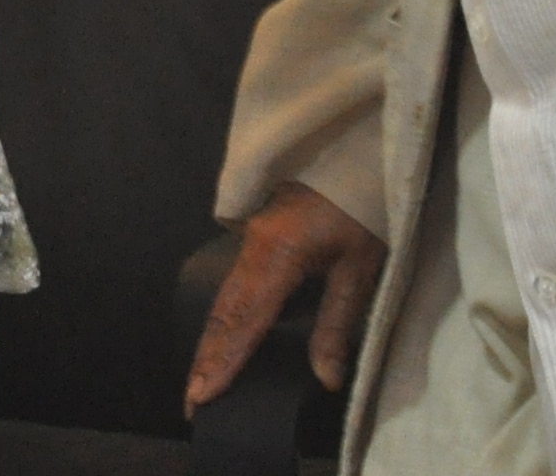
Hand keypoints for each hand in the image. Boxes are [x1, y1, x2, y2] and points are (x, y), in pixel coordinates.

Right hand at [184, 183, 386, 410]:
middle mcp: (254, 247)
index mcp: (278, 255)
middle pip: (223, 312)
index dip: (224, 361)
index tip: (203, 394)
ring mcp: (251, 238)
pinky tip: (222, 340)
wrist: (355, 154)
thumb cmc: (363, 209)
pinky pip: (233, 285)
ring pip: (224, 299)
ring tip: (201, 380)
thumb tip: (326, 378)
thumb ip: (337, 322)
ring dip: (211, 341)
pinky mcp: (257, 235)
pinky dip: (223, 319)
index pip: (245, 320)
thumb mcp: (360, 267)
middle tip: (191, 401)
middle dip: (207, 358)